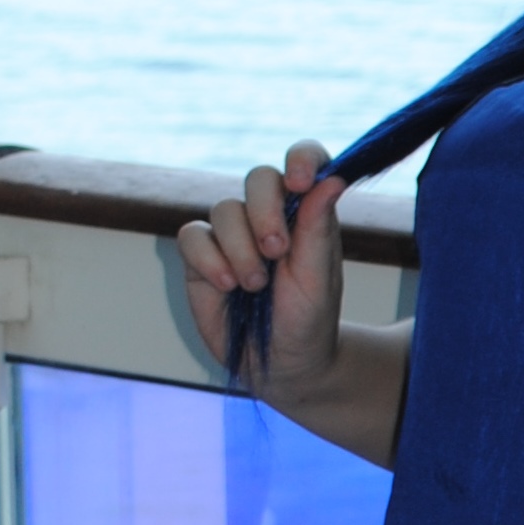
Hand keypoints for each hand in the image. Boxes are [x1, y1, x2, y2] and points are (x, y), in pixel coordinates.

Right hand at [176, 142, 346, 398]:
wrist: (282, 365)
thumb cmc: (308, 321)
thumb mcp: (318, 278)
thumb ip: (319, 228)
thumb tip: (332, 179)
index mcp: (307, 213)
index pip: (305, 163)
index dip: (301, 159)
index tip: (300, 180)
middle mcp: (269, 216)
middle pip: (259, 178)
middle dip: (265, 210)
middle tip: (277, 251)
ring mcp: (232, 234)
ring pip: (224, 208)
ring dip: (241, 248)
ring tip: (255, 285)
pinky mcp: (200, 256)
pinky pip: (191, 235)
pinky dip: (209, 259)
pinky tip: (227, 285)